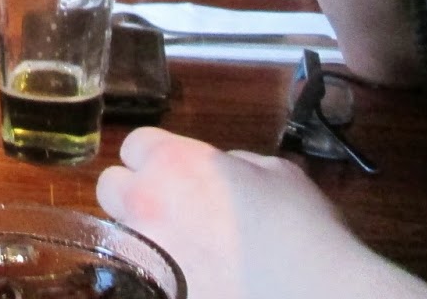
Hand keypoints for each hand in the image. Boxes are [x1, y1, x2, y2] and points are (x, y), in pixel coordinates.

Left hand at [98, 128, 408, 298]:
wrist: (315, 296)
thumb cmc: (303, 229)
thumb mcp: (276, 173)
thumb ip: (234, 163)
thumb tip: (223, 170)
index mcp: (175, 163)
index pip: (135, 143)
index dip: (156, 156)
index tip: (174, 170)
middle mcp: (148, 203)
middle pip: (111, 187)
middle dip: (135, 192)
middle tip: (169, 208)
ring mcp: (145, 253)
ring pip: (122, 234)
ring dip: (144, 235)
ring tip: (182, 250)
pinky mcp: (152, 290)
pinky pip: (141, 275)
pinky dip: (160, 275)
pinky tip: (192, 277)